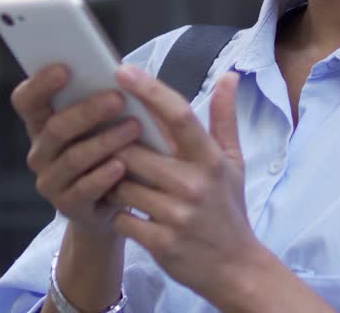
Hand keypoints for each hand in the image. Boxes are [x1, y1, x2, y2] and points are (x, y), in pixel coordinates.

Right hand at [10, 64, 143, 236]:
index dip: (40, 83)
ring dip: (105, 141)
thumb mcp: (103, 122)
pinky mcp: (67, 206)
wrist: (110, 205)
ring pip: (73, 157)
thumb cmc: (109, 148)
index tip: (65, 68)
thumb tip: (123, 71)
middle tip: (118, 98)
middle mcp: (40, 151)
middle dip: (88, 111)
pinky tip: (121, 165)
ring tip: (134, 128)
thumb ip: (103, 96)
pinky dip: (103, 176)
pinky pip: (84, 189)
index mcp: (42, 123)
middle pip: (55, 127)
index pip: (27, 100)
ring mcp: (50, 180)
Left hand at [105, 65, 267, 301]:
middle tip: (103, 139)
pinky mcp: (161, 242)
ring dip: (110, 180)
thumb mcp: (233, 163)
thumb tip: (228, 76)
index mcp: (211, 159)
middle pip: (134, 150)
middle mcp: (194, 184)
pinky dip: (115, 212)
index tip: (122, 70)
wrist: (236, 268)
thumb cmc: (228, 209)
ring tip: (113, 177)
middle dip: (114, 145)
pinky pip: (120, 217)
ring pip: (120, 184)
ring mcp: (177, 215)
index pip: (178, 115)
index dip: (149, 90)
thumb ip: (224, 118)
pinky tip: (121, 209)